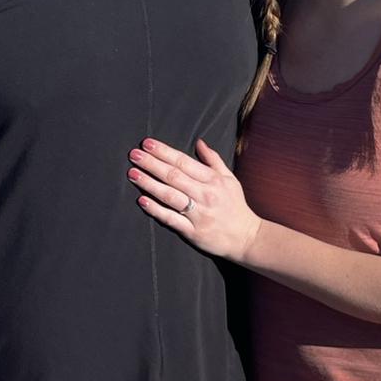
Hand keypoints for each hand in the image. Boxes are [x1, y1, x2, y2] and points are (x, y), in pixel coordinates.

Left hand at [127, 138, 261, 263]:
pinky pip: (171, 219)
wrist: (247, 238)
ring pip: (170, 195)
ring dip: (149, 184)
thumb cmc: (236, 207)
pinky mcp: (193, 232)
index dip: (164, 152)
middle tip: (133, 155)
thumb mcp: (229, 179)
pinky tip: (142, 200)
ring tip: (132, 174)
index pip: (184, 162)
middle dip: (151, 164)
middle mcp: (205, 195)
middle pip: (174, 176)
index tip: (147, 143)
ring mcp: (198, 214)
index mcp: (213, 180)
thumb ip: (213, 160)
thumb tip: (199, 142)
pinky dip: (156, 209)